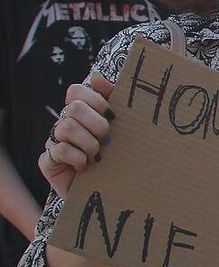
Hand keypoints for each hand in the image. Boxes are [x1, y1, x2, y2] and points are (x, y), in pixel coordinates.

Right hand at [40, 75, 113, 195]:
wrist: (111, 190)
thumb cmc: (119, 155)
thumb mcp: (122, 128)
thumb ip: (115, 101)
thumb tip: (97, 77)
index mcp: (82, 113)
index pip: (76, 91)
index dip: (95, 99)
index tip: (112, 115)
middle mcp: (65, 123)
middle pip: (74, 108)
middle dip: (97, 124)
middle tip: (108, 139)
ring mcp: (54, 141)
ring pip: (66, 127)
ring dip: (89, 143)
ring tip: (98, 155)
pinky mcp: (47, 161)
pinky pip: (58, 150)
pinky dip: (78, 158)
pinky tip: (86, 166)